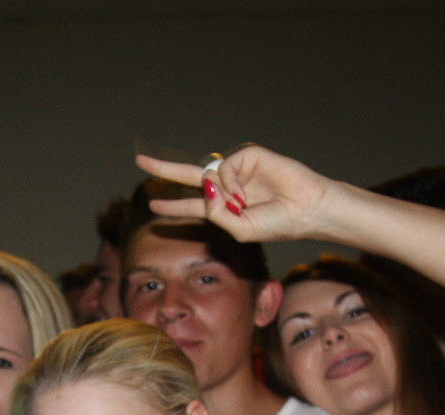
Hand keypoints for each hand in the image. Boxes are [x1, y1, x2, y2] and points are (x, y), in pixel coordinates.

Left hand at [135, 145, 336, 245]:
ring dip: (221, 195)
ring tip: (243, 205)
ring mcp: (237, 170)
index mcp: (224, 207)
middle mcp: (228, 186)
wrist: (305, 209)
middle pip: (189, 175)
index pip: (192, 204)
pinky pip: (224, 168)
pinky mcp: (247, 155)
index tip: (153, 203)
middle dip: (164, 169)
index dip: (172, 203)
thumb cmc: (277, 224)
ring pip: (210, 176)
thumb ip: (215, 212)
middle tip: (140, 161)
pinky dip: (230, 184)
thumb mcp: (239, 228)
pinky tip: (244, 195)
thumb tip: (204, 185)